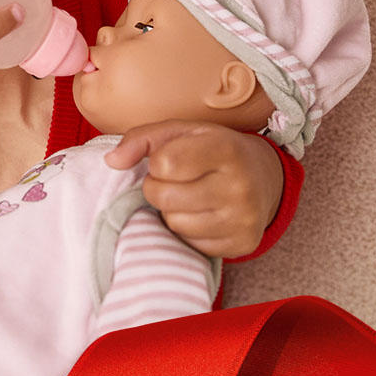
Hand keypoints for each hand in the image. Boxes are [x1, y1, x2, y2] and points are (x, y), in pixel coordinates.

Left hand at [104, 120, 283, 257]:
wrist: (263, 176)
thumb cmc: (212, 149)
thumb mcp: (181, 131)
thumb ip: (141, 139)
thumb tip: (111, 161)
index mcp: (225, 149)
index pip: (165, 163)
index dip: (156, 163)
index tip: (168, 160)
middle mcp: (239, 185)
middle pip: (163, 197)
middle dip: (157, 189)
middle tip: (173, 182)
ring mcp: (243, 218)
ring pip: (174, 223)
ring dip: (170, 211)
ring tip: (187, 196)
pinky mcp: (243, 243)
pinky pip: (191, 243)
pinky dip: (188, 230)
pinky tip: (201, 214)